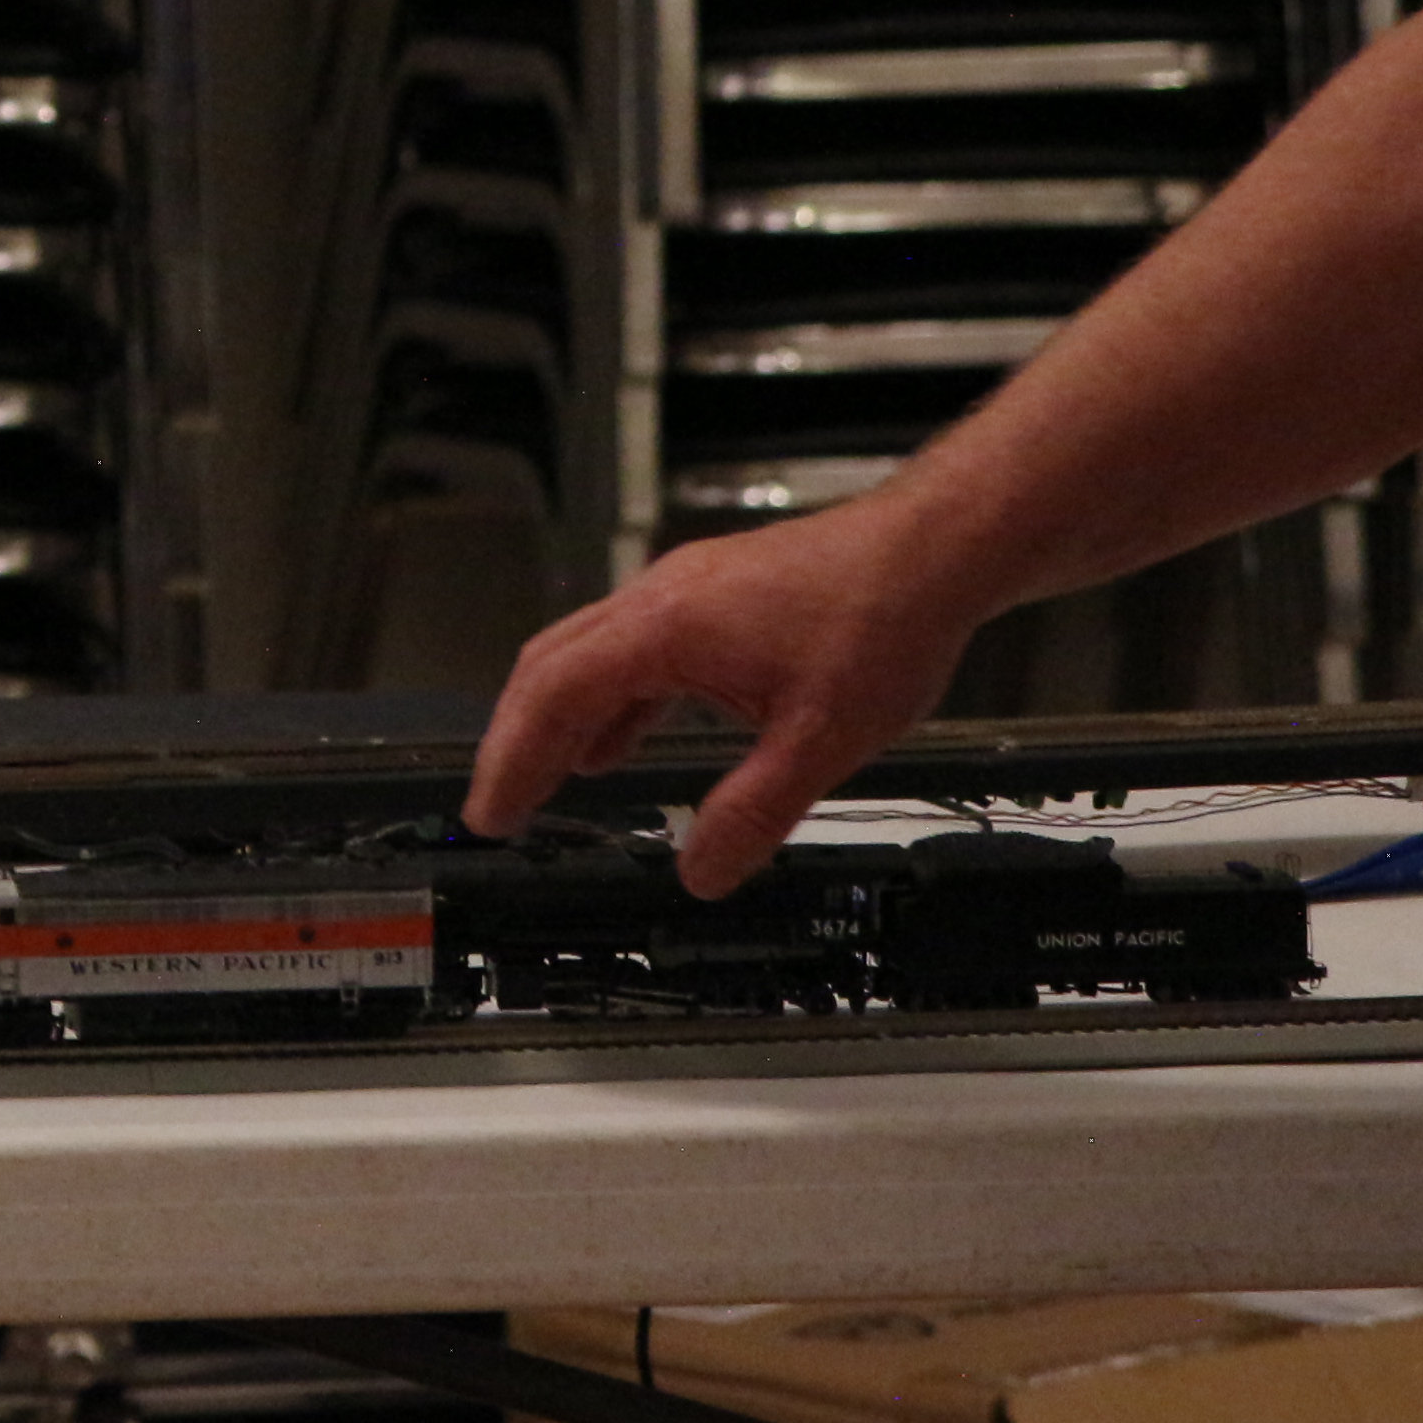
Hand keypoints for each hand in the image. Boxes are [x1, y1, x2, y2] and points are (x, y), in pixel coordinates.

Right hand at [459, 501, 991, 894]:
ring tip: (545, 780)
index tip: (492, 812)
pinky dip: (608, 700)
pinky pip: (631, 650)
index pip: (555, 695)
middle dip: (517, 740)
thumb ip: (752, 812)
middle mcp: (659, 599)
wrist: (931, 549)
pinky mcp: (711, 596)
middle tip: (499, 805)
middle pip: (551, 666)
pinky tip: (618, 740)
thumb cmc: (882, 620)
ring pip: (587, 654)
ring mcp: (684, 591)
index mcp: (666, 628)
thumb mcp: (819, 741)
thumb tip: (700, 873)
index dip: (514, 759)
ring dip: (559, 718)